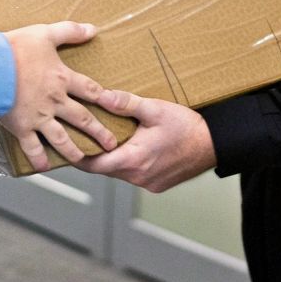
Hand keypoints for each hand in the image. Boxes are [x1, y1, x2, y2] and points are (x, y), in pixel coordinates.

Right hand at [2, 21, 116, 170]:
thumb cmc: (14, 48)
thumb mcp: (45, 33)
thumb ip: (69, 31)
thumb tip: (93, 28)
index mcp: (62, 78)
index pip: (90, 90)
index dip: (105, 98)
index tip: (117, 107)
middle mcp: (55, 101)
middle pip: (82, 118)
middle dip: (98, 132)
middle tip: (111, 144)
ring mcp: (38, 116)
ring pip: (62, 138)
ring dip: (74, 150)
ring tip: (83, 159)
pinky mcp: (21, 127)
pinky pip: (32, 146)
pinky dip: (39, 158)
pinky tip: (44, 166)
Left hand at [76, 90, 215, 192]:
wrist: (215, 144)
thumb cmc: (187, 127)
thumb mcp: (156, 109)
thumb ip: (126, 104)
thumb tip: (101, 97)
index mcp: (133, 160)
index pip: (92, 165)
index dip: (76, 157)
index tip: (65, 147)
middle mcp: (137, 177)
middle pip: (104, 169)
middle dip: (93, 154)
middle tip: (82, 138)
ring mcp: (148, 183)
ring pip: (119, 172)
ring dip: (112, 158)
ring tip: (107, 140)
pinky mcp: (157, 185)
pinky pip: (134, 175)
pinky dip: (129, 163)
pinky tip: (134, 147)